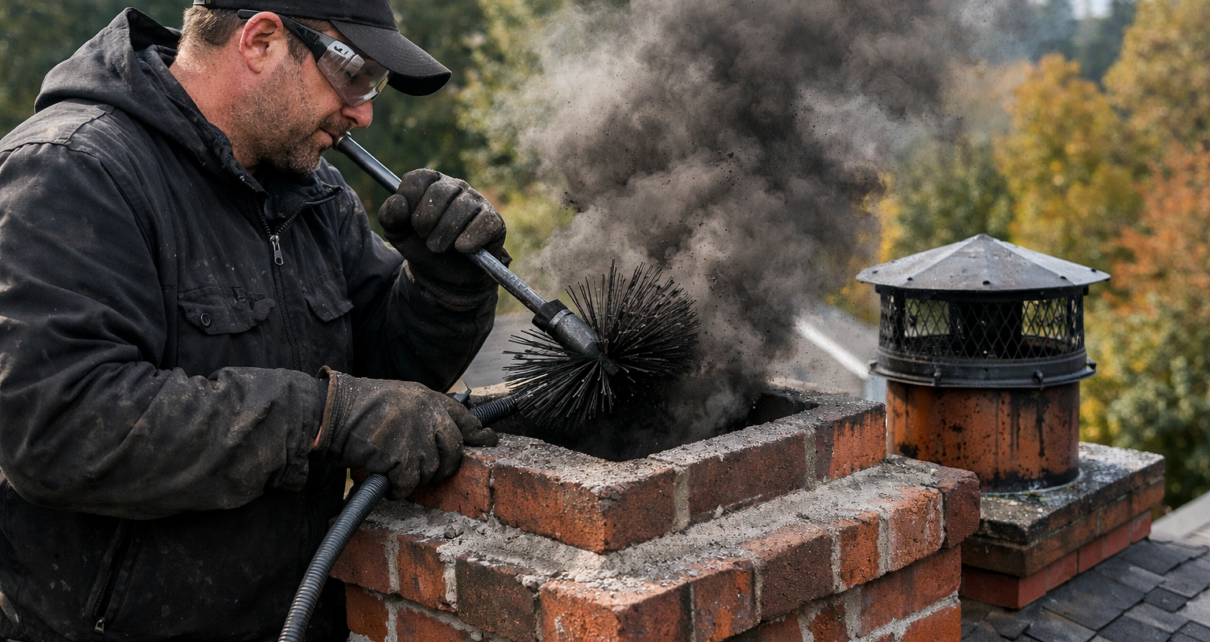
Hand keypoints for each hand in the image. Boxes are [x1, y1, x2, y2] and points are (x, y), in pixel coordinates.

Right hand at [314, 368, 498, 498]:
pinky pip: (410, 482)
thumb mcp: (399, 398)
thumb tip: (440, 434)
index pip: (464, 417)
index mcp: (428, 398)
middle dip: (446, 465)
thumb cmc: (360, 406)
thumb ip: (422, 412)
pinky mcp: (401, 456)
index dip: (478, 432)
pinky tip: (389, 482)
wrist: (334, 412)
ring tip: (396, 470)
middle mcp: (427, 415)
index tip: (490, 441)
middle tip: (432, 471)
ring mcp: (416, 435)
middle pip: (454, 449)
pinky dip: (399, 488)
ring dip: (416, 476)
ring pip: (431, 469)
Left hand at [378, 169, 509, 310]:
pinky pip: (484, 223)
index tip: (409, 222)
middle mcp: (455, 187)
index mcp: (430, 183)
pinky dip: (470, 239)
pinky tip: (462, 248)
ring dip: (446, 234)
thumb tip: (398, 202)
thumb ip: (390, 217)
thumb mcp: (398, 235)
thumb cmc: (421, 248)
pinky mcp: (494, 221)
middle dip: (426, 221)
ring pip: (462, 208)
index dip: (410, 201)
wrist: (444, 277)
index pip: (418, 178)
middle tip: (424, 238)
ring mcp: (477, 202)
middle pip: (440, 192)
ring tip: (439, 248)